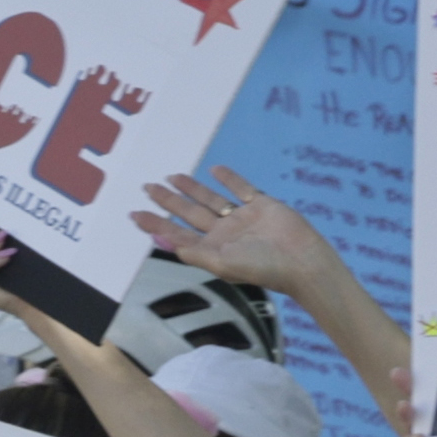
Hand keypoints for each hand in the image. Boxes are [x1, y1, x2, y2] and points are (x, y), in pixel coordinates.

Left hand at [136, 172, 331, 300]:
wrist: (302, 260)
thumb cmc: (263, 267)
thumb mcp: (222, 263)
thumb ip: (193, 252)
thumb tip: (161, 243)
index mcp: (212, 249)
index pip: (177, 234)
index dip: (155, 224)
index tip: (134, 214)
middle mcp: (224, 233)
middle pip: (189, 214)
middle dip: (168, 201)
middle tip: (146, 187)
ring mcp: (242, 218)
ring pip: (210, 199)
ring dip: (192, 188)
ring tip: (172, 176)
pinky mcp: (261, 205)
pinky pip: (241, 188)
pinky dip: (228, 178)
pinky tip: (215, 169)